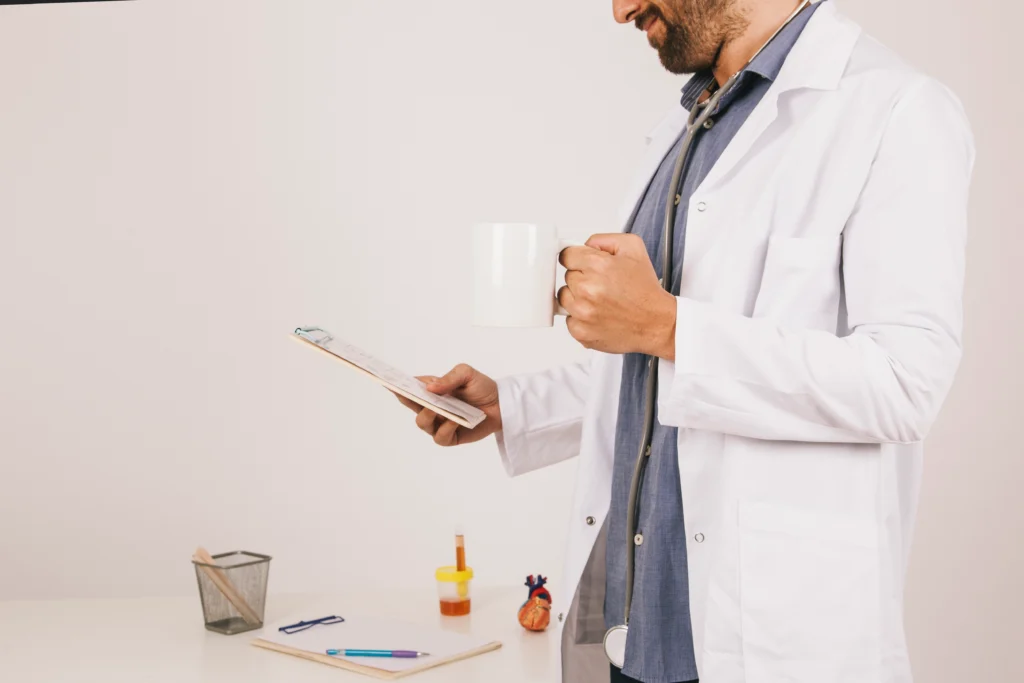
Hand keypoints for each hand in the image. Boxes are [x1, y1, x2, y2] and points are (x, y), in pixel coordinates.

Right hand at [392, 364, 502, 446]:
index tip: (387, 381)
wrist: (502, 405)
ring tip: (439, 410)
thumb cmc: (482, 387)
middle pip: (411, 405)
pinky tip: (454, 421)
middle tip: (405, 393)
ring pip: (422, 423)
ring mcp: (440, 423)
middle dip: (406, 398)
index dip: (397, 385)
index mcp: (433, 390)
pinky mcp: (451, 437)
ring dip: (428, 415)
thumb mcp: (467, 374)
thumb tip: (430, 388)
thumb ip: (449, 378)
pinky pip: (440, 437)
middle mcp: (433, 407)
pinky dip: (445, 429)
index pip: (411, 388)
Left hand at [558, 233, 676, 358]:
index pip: (566, 256)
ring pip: (564, 298)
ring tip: (600, 300)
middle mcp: (587, 289)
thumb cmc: (646, 291)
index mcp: (598, 265)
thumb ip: (604, 240)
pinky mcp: (581, 332)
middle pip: (566, 276)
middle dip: (582, 278)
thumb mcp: (633, 248)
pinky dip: (580, 318)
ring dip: (578, 298)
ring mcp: (582, 312)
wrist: (656, 323)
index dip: (577, 259)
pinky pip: (569, 320)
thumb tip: (584, 245)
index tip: (583, 265)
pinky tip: (599, 314)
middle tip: (602, 285)